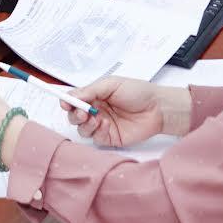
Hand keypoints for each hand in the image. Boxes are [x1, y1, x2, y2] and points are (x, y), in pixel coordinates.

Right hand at [66, 77, 190, 147]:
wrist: (157, 108)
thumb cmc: (138, 92)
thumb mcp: (111, 84)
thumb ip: (90, 90)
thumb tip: (72, 95)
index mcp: (95, 96)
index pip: (75, 100)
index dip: (67, 102)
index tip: (64, 102)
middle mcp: (96, 110)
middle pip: (74, 116)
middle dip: (74, 115)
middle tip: (82, 112)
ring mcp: (102, 125)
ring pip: (82, 129)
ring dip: (85, 124)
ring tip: (97, 118)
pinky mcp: (109, 138)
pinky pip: (95, 138)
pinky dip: (97, 132)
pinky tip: (106, 124)